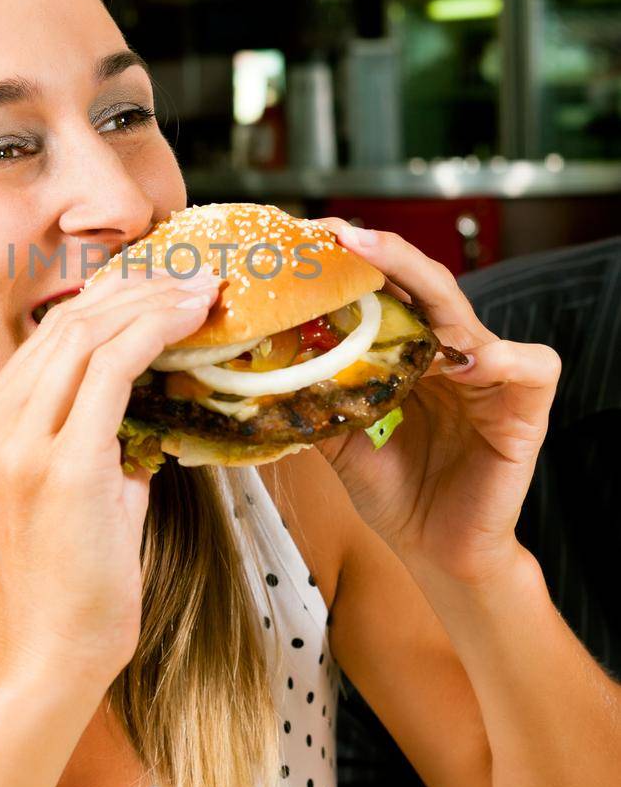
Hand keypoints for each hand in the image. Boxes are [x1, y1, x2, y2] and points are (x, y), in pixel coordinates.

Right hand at [0, 259, 221, 686]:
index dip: (113, 298)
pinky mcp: (62, 466)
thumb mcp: (73, 484)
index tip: (166, 283)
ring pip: (90, 334)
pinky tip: (191, 320)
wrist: (46, 653)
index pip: (51, 333)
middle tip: (197, 274)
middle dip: (139, 287)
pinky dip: (155, 332)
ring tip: (204, 290)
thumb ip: (95, 430)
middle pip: (68, 322)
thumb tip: (149, 386)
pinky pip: (113, 370)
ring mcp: (18, 441)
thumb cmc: (69, 578)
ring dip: (154, 302)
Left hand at [309, 218, 561, 583]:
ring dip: (429, 292)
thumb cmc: (396, 491)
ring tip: (386, 281)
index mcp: (412, 353)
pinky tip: (467, 361)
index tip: (313, 239)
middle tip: (341, 234)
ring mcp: (491, 378)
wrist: (438, 552)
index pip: (389, 292)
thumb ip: (313, 399)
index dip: (356, 264)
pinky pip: (530, 367)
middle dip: (385, 255)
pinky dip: (503, 359)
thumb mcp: (341, 440)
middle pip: (426, 286)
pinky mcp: (524, 410)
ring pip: (471, 315)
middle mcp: (452, 354)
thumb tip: (255, 370)